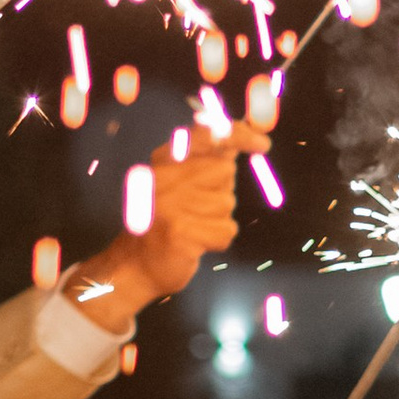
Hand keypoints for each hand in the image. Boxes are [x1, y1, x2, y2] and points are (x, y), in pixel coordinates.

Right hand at [65, 124, 259, 327]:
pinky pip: (226, 230)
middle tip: (197, 209)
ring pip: (227, 202)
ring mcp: (170, 204)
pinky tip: (196, 243)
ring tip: (193, 227)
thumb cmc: (166, 222)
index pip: (205, 134)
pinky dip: (218, 240)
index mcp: (164, 161)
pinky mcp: (180, 232)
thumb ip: (206, 159)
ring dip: (218, 219)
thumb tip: (244, 136)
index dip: (237, 134)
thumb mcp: (180, 182)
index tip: (262, 144)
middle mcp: (164, 176)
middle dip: (221, 191)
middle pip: (224, 170)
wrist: (136, 265)